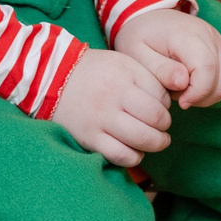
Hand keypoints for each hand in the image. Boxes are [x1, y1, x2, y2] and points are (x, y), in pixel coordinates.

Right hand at [50, 46, 172, 166]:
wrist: (52, 77)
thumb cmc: (94, 72)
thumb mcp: (123, 63)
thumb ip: (147, 79)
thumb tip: (168, 105)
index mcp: (126, 74)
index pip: (161, 97)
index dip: (166, 107)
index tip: (160, 110)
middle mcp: (115, 95)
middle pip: (156, 119)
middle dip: (164, 127)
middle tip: (161, 128)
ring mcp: (102, 118)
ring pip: (142, 139)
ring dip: (155, 144)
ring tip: (154, 141)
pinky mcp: (90, 137)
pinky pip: (121, 155)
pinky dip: (134, 157)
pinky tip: (135, 151)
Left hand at [112, 7, 220, 108]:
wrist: (147, 14)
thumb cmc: (139, 36)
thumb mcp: (137, 54)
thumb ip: (160, 70)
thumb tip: (183, 82)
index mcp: (186, 35)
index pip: (207, 68)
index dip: (197, 92)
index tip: (180, 102)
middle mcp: (208, 35)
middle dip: (202, 97)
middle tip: (177, 95)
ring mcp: (218, 40)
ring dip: (209, 94)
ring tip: (183, 90)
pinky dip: (215, 88)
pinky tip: (193, 87)